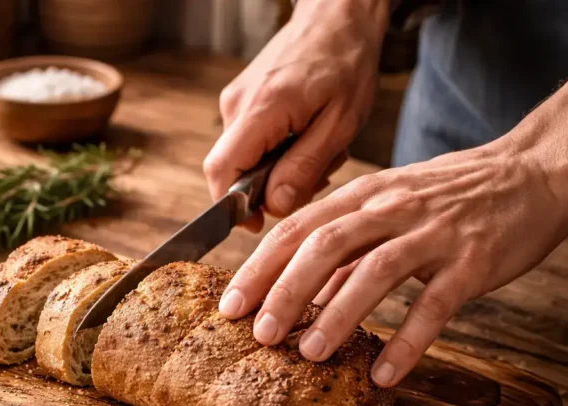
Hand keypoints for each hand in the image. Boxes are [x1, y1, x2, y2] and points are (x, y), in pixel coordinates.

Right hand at [203, 0, 388, 229]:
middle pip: (233, 170)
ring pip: (245, 157)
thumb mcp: (340, 123)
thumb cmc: (346, 62)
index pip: (221, 171)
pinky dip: (278, 149)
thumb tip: (274, 206)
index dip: (232, 207)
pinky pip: (251, 141)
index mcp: (262, 110)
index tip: (257, 223)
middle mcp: (237, 105)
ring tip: (319, 148)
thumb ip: (305, 167)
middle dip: (269, 187)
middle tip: (315, 175)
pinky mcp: (241, 99)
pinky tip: (307, 135)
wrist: (338, 14)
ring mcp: (235, 100)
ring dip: (279, 167)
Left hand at [218, 138, 567, 387]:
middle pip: (323, 246)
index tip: (229, 306)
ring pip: (373, 272)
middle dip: (284, 291)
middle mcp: (391, 209)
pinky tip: (386, 373)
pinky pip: (434, 304)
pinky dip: (408, 340)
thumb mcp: (389, 205)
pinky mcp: (472, 261)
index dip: (259, 268)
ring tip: (309, 354)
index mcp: (363, 195)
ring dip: (336, 314)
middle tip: (259, 334)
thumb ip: (347, 248)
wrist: (532, 170)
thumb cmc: (450, 194)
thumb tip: (302, 291)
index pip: (297, 228)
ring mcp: (432, 233)